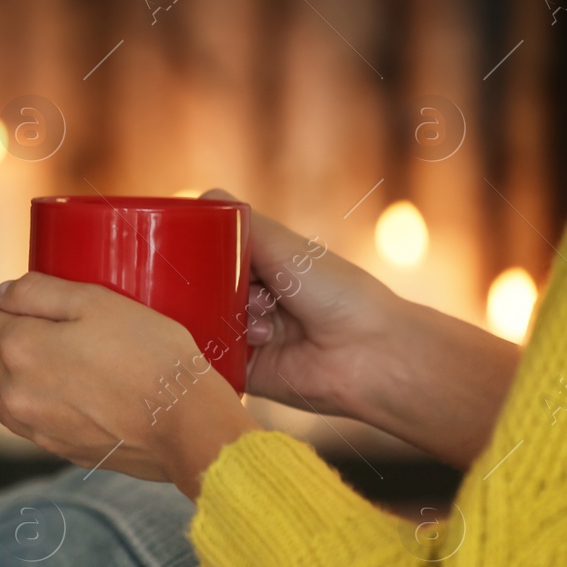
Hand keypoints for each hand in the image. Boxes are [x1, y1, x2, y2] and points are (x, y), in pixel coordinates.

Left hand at [0, 273, 259, 496]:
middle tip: (67, 330)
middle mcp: (14, 391)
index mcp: (18, 348)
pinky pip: (33, 419)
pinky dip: (44, 404)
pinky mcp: (56, 449)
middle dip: (21, 335)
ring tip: (74, 364)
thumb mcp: (98, 301)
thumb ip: (38, 291)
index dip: (22, 301)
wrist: (187, 426)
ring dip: (27, 373)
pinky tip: (79, 396)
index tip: (53, 303)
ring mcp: (33, 426)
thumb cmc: (151, 356)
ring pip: (10, 388)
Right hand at [207, 189, 520, 468]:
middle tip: (241, 293)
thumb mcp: (285, 247)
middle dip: (216, 291)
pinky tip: (254, 343)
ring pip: (206, 323)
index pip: (215, 258)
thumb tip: (204, 197)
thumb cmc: (336, 291)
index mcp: (264, 270)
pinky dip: (221, 350)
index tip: (199, 255)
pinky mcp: (243, 370)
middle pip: (205, 291)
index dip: (206, 256)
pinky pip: (212, 360)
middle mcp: (252, 302)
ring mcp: (246, 337)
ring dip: (230, 319)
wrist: (368, 351)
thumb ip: (243, 224)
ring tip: (266, 326)